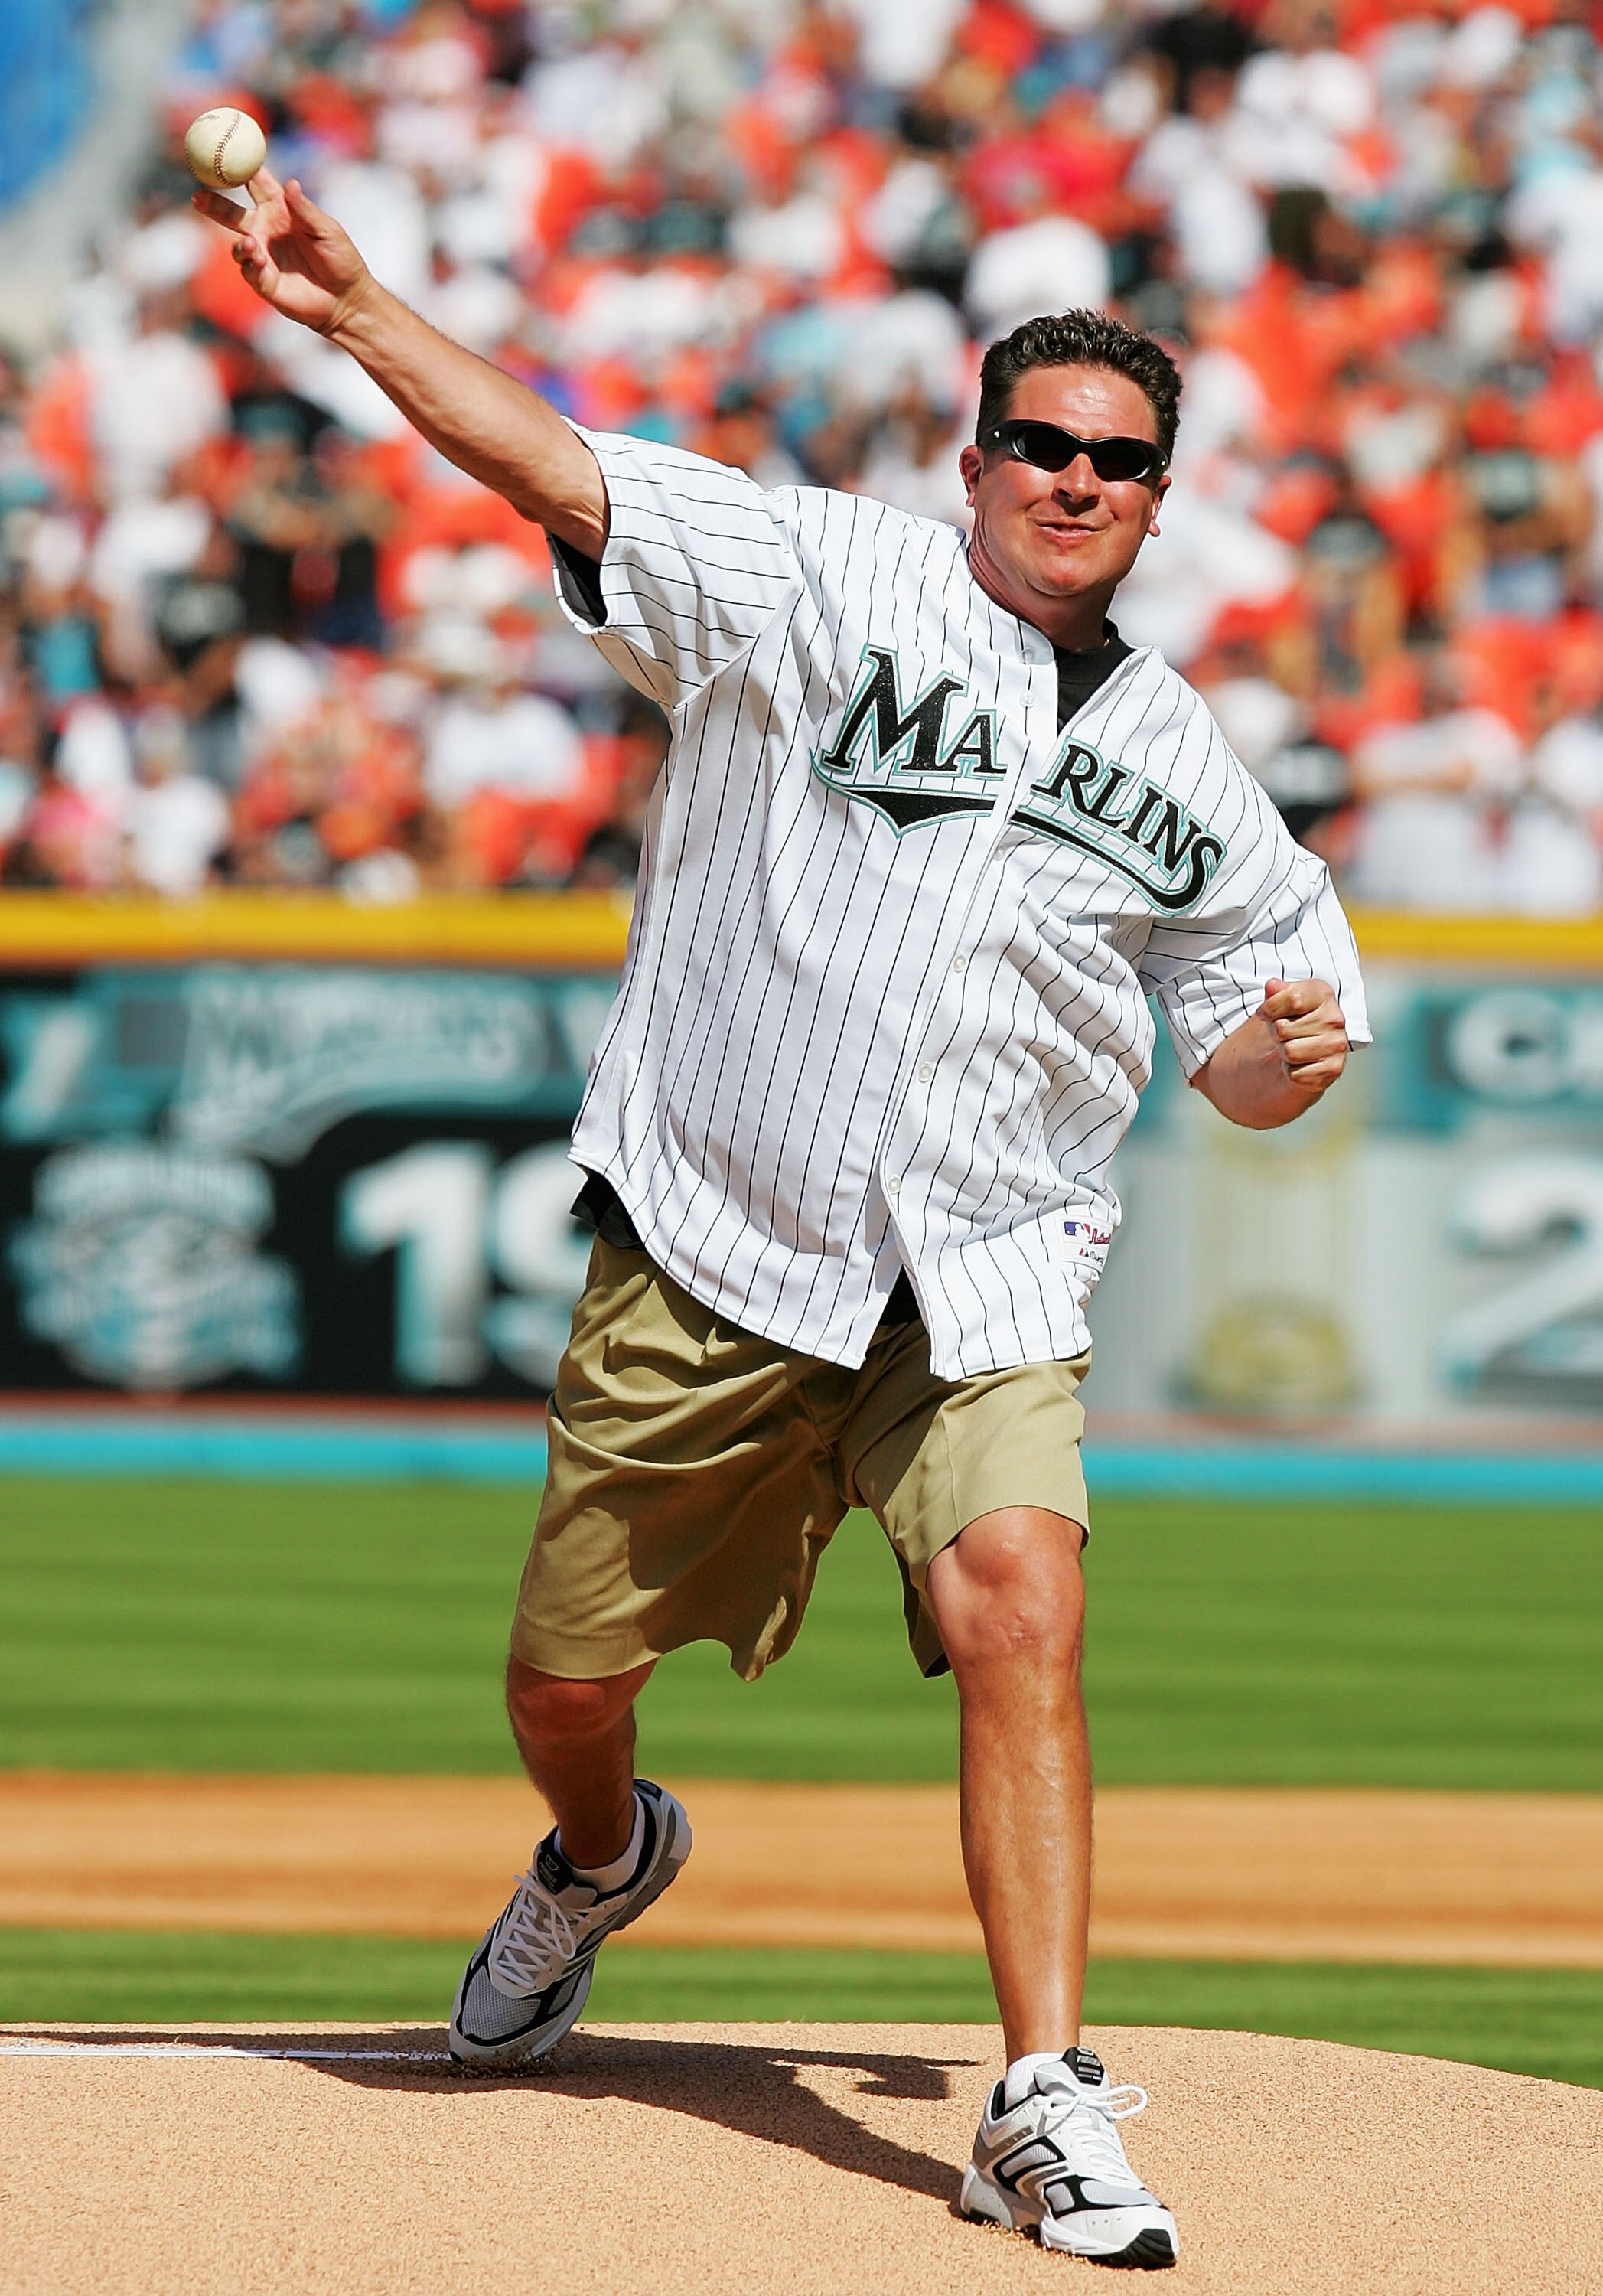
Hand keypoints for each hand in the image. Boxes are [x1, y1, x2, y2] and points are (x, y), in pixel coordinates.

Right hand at [191, 168, 368, 335]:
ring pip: (237, 244)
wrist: (346, 299)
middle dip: (212, 202)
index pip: (254, 182)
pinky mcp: (264, 280)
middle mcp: (266, 229)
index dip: (239, 167)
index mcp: (280, 208)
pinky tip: (261, 261)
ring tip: (252, 245)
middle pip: (231, 211)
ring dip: (240, 244)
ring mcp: (263, 255)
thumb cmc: (341, 258)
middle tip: (197, 196)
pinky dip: (251, 264)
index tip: (223, 153)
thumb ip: (306, 209)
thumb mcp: (327, 230)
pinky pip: (248, 270)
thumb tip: (291, 184)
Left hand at [1257, 977, 1348, 1097]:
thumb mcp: (1279, 1002)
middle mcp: (1335, 1018)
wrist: (1302, 1053)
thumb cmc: (1289, 1022)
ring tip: (1294, 1046)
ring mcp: (1337, 1045)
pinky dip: (1291, 1071)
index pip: (1291, 998)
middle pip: (1283, 1028)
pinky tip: (1301, 1063)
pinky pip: (1295, 1073)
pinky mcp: (1333, 1069)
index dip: (1269, 1009)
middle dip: (1276, 1033)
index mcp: (1323, 994)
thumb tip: (1272, 986)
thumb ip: (1275, 993)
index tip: (1267, 1013)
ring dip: (1284, 1052)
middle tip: (1286, 1033)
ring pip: (1289, 1051)